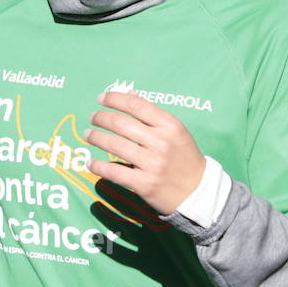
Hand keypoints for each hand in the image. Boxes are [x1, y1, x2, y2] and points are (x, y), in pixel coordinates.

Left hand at [84, 91, 204, 215]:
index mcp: (170, 125)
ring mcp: (152, 163)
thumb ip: (152, 114)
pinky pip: (114, 172)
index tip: (101, 98)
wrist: (199, 192)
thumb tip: (128, 94)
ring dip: (96, 138)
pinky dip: (98, 166)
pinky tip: (91, 162)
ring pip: (115, 145)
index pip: (136, 105)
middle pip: (121, 123)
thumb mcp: (176, 131)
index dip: (114, 99)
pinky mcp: (144, 184)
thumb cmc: (184, 158)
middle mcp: (161, 142)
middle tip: (92, 117)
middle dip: (101, 118)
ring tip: (88, 135)